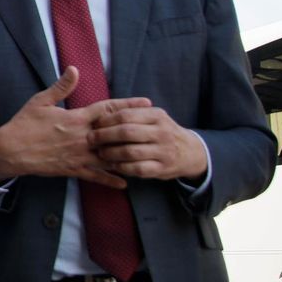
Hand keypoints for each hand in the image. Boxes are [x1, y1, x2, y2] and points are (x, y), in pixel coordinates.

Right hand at [0, 67, 151, 188]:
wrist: (10, 151)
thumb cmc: (23, 124)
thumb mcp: (40, 101)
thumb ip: (61, 87)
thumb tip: (75, 69)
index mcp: (75, 119)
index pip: (107, 110)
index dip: (128, 106)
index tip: (145, 103)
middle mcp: (82, 138)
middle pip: (116, 133)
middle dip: (136, 130)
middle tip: (155, 128)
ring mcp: (79, 155)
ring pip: (110, 156)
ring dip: (128, 156)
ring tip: (146, 156)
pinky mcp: (72, 169)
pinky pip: (96, 176)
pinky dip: (110, 179)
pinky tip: (125, 182)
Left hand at [89, 106, 206, 180]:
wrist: (190, 152)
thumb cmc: (162, 131)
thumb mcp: (153, 117)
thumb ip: (132, 112)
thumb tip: (102, 112)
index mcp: (157, 116)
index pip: (126, 115)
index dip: (106, 120)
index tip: (94, 124)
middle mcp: (162, 132)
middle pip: (126, 132)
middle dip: (104, 136)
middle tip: (91, 139)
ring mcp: (163, 151)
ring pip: (130, 152)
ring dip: (111, 153)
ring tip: (101, 153)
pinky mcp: (162, 169)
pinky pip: (137, 169)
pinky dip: (122, 167)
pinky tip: (114, 165)